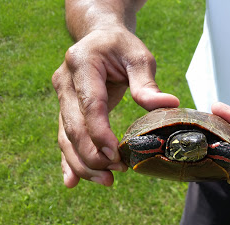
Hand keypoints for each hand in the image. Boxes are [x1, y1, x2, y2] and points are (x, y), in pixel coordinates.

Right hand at [52, 27, 178, 187]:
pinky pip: (63, 138)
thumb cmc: (121, 47)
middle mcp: (65, 82)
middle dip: (92, 154)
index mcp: (83, 65)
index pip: (90, 105)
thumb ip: (147, 83)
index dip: (100, 133)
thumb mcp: (139, 57)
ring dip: (82, 163)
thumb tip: (169, 104)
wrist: (98, 38)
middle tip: (115, 172)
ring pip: (65, 137)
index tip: (115, 155)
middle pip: (73, 126)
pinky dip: (68, 161)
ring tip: (105, 181)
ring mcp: (60, 97)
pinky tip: (72, 182)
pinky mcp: (63, 109)